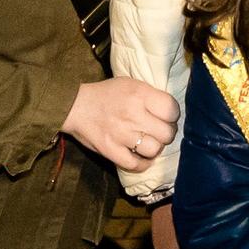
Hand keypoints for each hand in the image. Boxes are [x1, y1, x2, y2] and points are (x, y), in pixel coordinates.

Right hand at [61, 77, 178, 172]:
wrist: (74, 105)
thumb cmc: (106, 93)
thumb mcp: (131, 83)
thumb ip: (151, 95)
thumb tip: (170, 110)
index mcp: (140, 95)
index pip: (171, 110)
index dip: (173, 115)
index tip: (168, 116)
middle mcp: (133, 115)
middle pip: (167, 133)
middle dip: (167, 133)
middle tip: (159, 131)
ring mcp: (122, 135)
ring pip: (154, 150)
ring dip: (154, 148)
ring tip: (149, 143)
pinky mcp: (110, 151)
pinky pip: (135, 164)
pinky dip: (142, 164)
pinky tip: (141, 157)